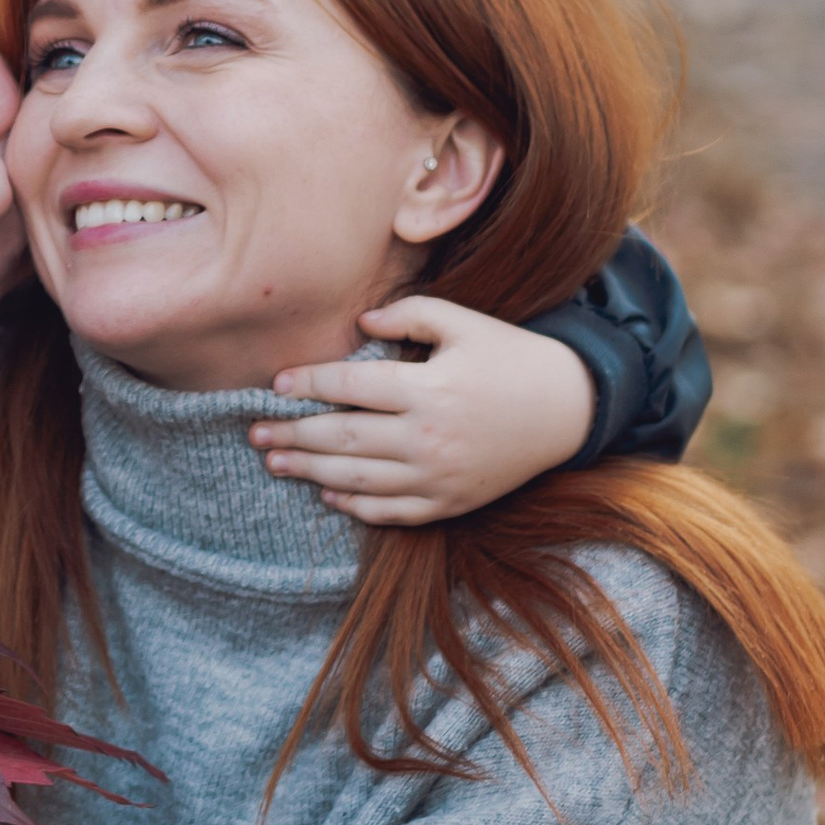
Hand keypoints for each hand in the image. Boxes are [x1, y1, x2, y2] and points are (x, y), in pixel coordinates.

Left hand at [250, 297, 594, 526]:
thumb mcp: (465, 321)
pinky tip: (327, 493)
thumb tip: (359, 321)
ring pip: (358, 478)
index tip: (275, 384)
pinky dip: (355, 505)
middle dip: (292, 434)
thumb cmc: (512, 357)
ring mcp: (438, 475)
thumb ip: (409, 313)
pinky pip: (392, 511)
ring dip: (309, 470)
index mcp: (427, 388)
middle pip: (342, 437)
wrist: (571, 410)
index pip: (349, 386)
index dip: (307, 384)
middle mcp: (428, 437)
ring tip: (275, 461)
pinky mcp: (451, 502)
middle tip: (253, 433)